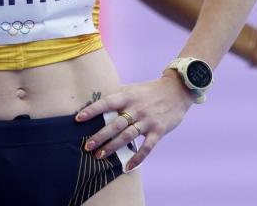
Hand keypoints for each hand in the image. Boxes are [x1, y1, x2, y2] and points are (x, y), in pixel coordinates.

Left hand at [74, 74, 194, 170]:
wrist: (177, 90)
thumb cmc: (150, 91)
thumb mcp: (133, 89)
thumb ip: (118, 96)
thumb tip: (96, 101)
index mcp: (128, 96)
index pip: (107, 103)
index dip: (92, 111)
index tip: (78, 119)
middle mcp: (137, 109)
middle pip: (115, 124)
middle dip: (100, 136)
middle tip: (87, 146)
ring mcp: (148, 120)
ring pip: (128, 136)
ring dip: (113, 147)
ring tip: (99, 156)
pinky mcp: (159, 130)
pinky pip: (147, 147)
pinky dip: (137, 158)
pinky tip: (127, 166)